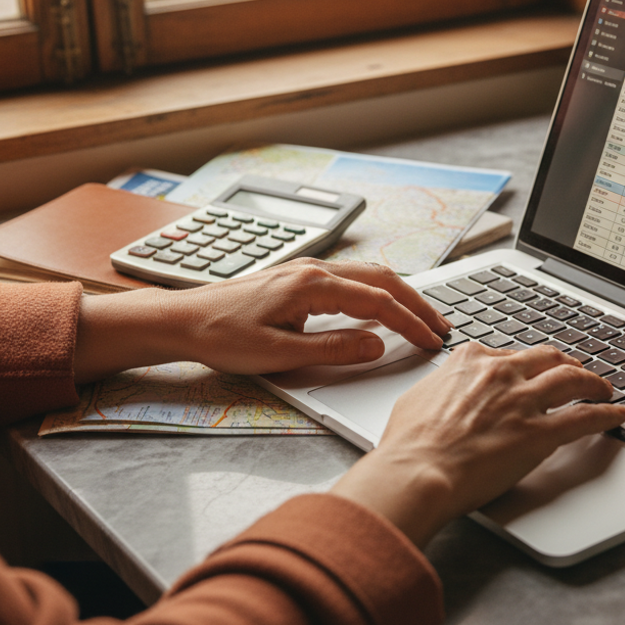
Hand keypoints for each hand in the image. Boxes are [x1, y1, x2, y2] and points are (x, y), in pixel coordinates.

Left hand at [73, 259, 450, 382]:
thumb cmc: (221, 337)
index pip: (378, 302)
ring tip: (422, 318)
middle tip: (442, 327)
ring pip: (369, 275)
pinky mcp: (298, 278)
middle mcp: (314, 270)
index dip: (410, 323)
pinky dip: (378, 291)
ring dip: (400, 295)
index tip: (432, 341)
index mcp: (312, 286)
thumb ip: (333, 349)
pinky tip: (383, 308)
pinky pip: (351, 278)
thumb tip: (376, 345)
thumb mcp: (279, 354)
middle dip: (417, 304)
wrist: (182, 320)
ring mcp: (306, 271)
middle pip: (382, 280)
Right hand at [330, 343, 624, 547]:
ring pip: (572, 380)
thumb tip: (443, 393)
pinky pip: (584, 417)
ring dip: (593, 382)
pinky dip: (605, 414)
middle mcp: (501, 374)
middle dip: (565, 364)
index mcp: (470, 361)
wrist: (417, 470)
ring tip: (604, 388)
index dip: (525, 363)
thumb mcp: (417, 399)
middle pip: (547, 358)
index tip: (532, 369)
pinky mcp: (539, 433)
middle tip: (576, 371)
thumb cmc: (408, 445)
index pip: (509, 354)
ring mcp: (522, 401)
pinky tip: (616, 414)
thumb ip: (441, 389)